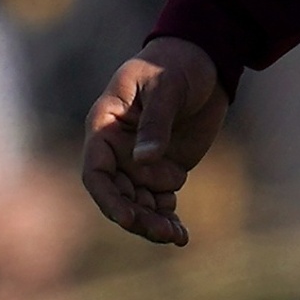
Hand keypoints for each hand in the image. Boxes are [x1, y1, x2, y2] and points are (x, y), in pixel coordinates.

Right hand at [79, 37, 227, 245]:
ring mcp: (140, 162)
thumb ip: (155, 123)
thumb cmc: (176, 65)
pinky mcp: (163, 169)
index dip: (109, 198)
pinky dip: (169, 218)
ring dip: (154, 223)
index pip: (96, 171)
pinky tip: (182, 235)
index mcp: (105, 126)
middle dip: (138, 216)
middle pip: (118, 194)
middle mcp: (117, 149)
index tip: (128, 219)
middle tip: (163, 233)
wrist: (204, 62)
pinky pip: (160, 200)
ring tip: (176, 237)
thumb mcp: (166, 88)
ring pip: (139, 203)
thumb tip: (144, 160)